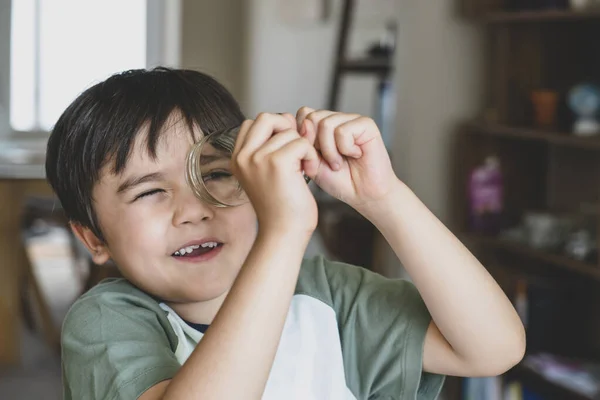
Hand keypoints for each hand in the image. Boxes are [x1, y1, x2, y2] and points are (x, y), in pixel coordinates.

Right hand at [232, 113, 319, 234]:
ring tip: (304, 168)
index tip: (287, 150)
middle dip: (287, 128)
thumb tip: (294, 119)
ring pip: (288, 130)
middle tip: (297, 151)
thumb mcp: (271, 173)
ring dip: (303, 146)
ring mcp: (257, 158)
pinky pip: (301, 142)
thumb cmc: (282, 208)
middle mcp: (243, 157)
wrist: (284, 234)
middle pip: (266, 117)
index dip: (274, 129)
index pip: (253, 124)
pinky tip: (310, 173)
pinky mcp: (277, 163)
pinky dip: (311, 155)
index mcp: (237, 159)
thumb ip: (275, 146)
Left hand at [296, 107, 396, 214]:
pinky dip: (345, 149)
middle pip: (312, 117)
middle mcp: (337, 119)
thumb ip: (304, 143)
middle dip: (316, 145)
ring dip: (330, 151)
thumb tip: (305, 122)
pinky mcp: (366, 124)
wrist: (364, 194)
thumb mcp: (312, 164)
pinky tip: (355, 155)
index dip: (303, 137)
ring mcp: (351, 120)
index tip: (314, 157)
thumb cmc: (341, 180)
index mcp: (322, 125)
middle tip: (329, 161)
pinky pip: (343, 131)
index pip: (303, 114)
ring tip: (339, 163)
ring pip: (326, 124)